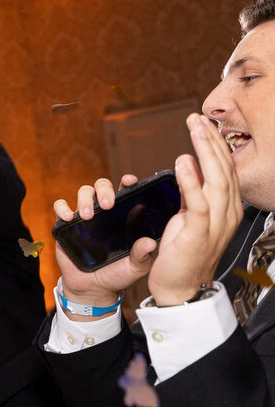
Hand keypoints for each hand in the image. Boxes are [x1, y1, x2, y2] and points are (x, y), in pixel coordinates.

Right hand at [52, 173, 154, 316]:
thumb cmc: (117, 275)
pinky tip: (68, 218)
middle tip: (107, 204)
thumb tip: (150, 242)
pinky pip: (59, 206)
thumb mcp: (135, 267)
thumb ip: (143, 255)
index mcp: (123, 216)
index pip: (125, 192)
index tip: (130, 181)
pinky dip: (62, 208)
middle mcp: (104, 212)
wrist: (92, 289)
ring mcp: (84, 216)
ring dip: (85, 200)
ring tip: (87, 216)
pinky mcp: (66, 225)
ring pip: (83, 192)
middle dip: (104, 190)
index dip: (127, 182)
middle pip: (101, 186)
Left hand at [146, 114, 241, 305]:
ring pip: (215, 181)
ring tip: (192, 130)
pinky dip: (191, 182)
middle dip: (210, 140)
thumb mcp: (189, 215)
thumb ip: (193, 192)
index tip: (202, 123)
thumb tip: (191, 164)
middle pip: (223, 169)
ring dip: (204, 152)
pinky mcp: (198, 235)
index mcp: (226, 207)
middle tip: (196, 118)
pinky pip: (197, 204)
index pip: (224, 169)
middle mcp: (227, 213)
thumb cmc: (183, 252)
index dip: (215, 144)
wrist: (180, 288)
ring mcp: (215, 224)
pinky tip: (183, 163)